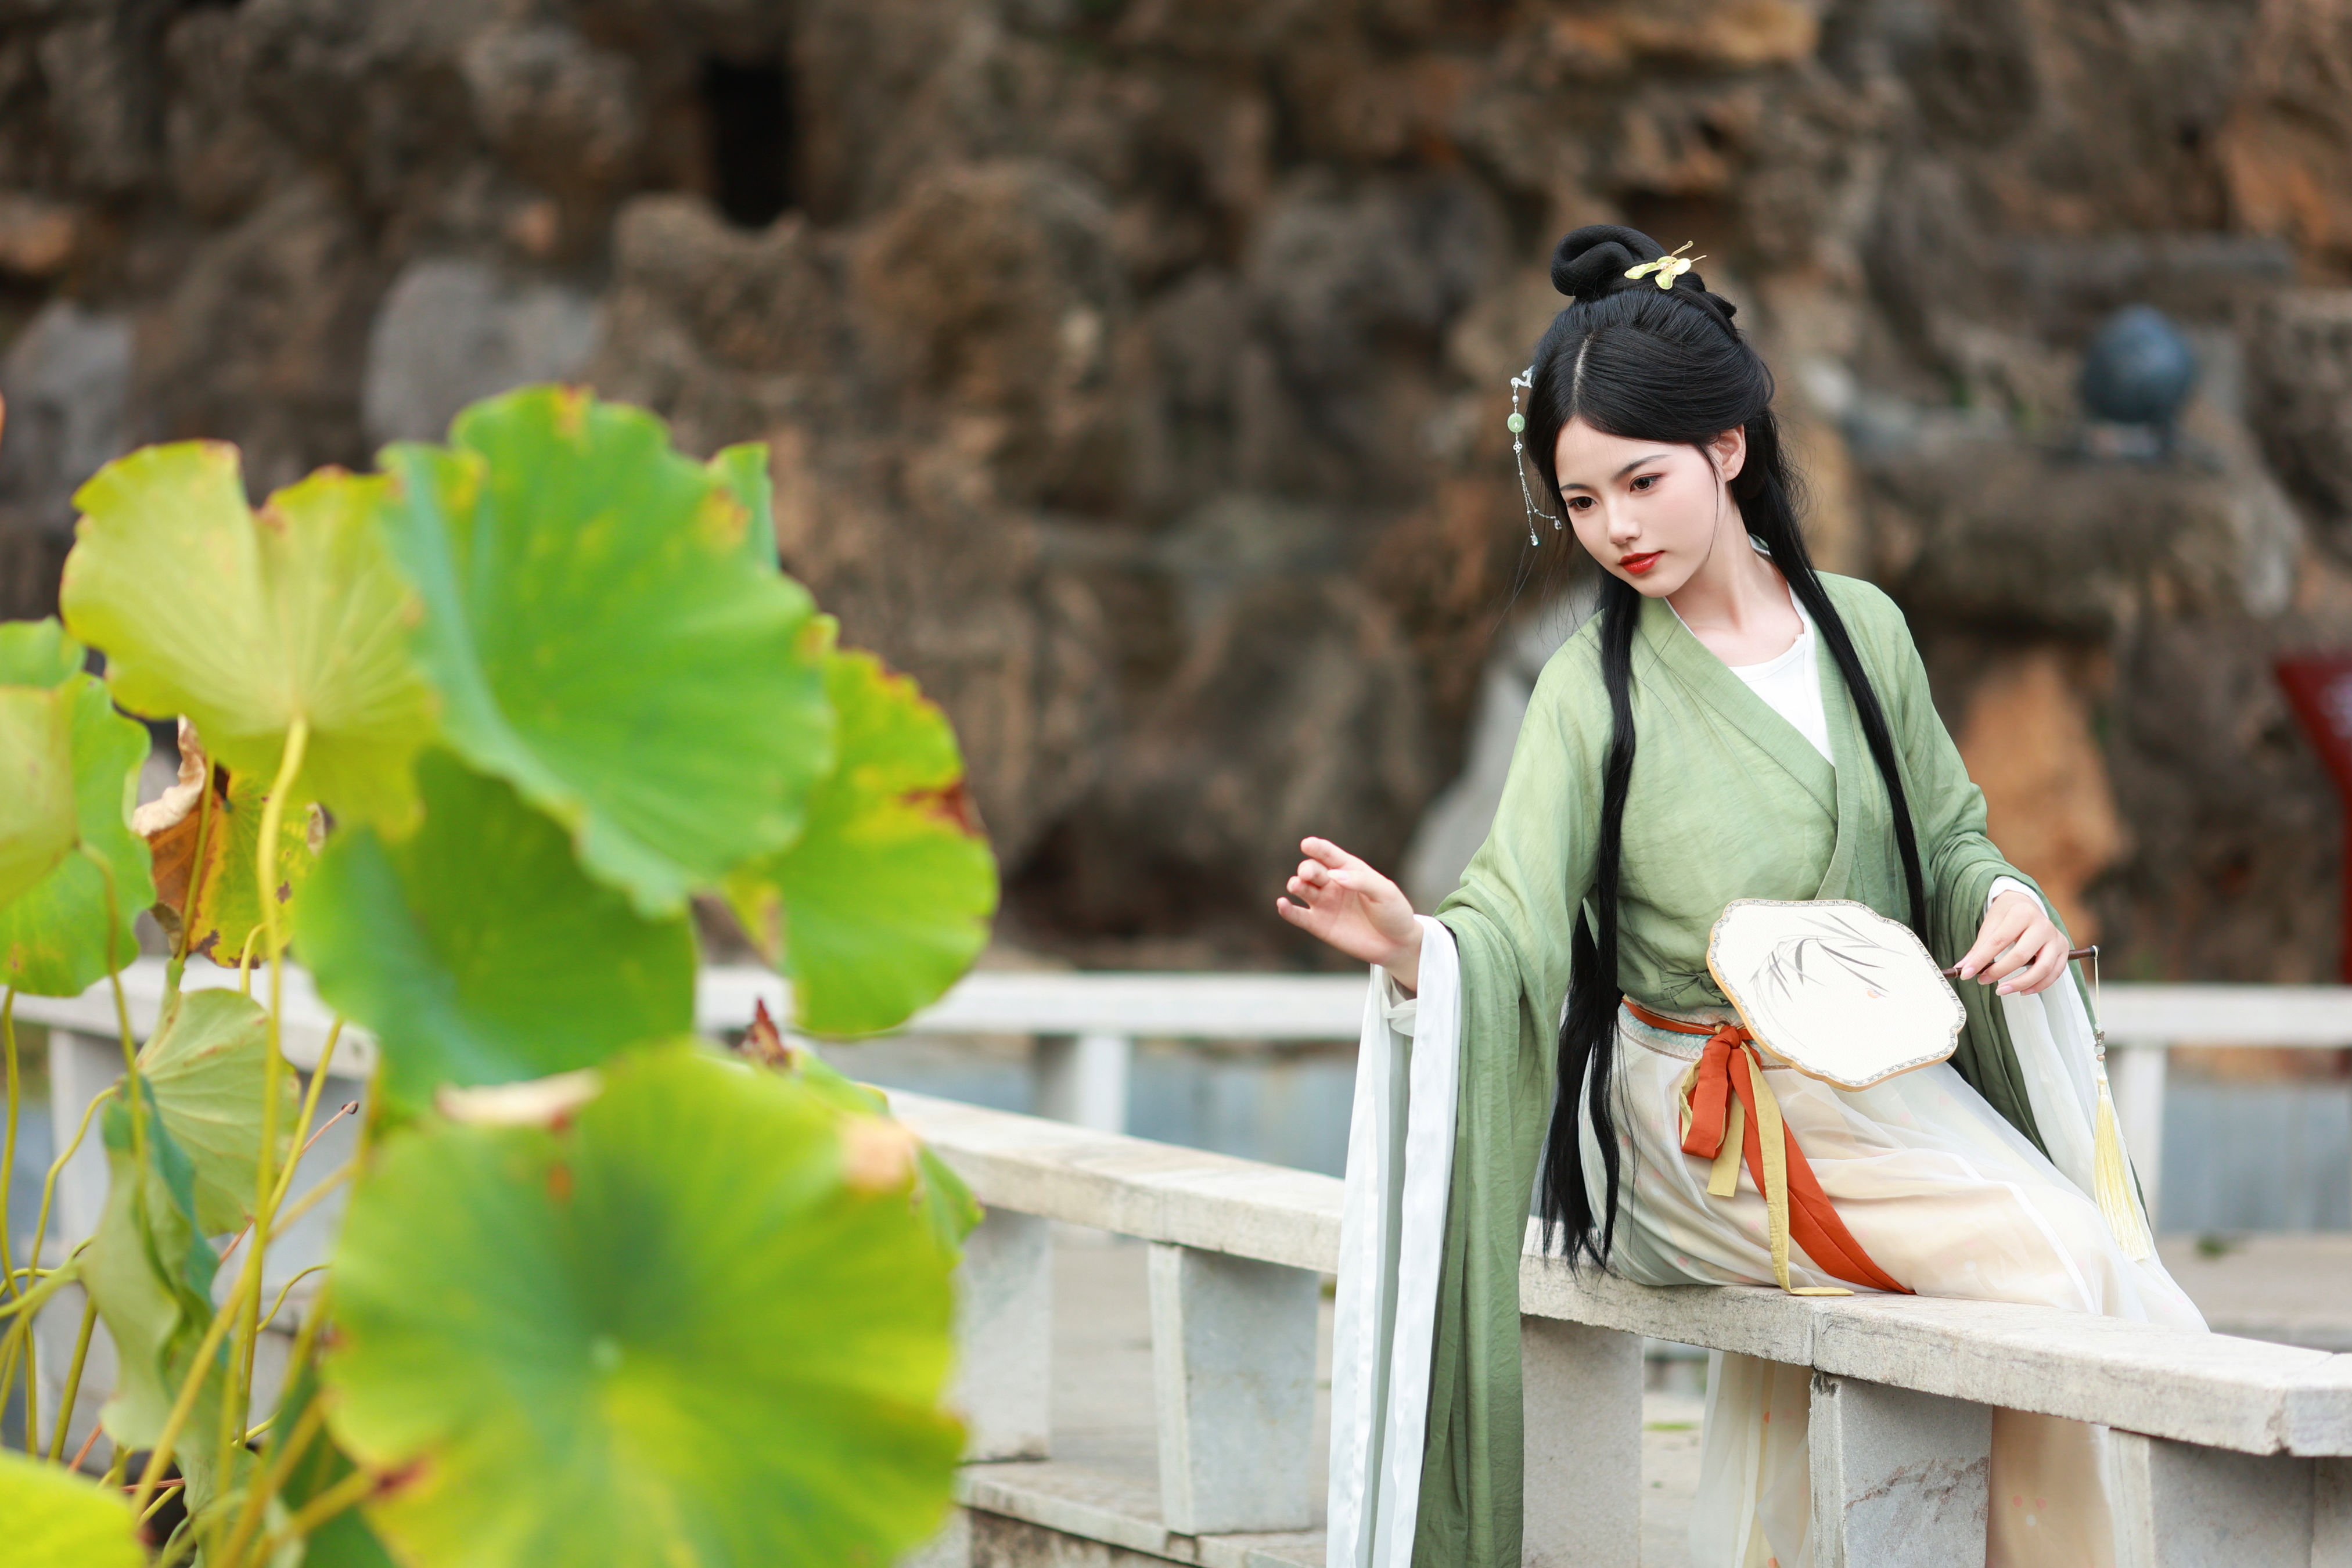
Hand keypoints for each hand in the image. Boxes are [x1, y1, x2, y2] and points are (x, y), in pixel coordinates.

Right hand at [1275, 837, 1424, 990]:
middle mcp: (1333, 884)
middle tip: (1308, 874)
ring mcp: (1324, 904)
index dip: (1317, 848)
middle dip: (1307, 869)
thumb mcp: (1385, 893)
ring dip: (1296, 884)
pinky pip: (1298, 915)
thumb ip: (1362, 881)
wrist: (1397, 944)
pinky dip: (1287, 910)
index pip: (1329, 854)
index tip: (1307, 844)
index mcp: (1350, 869)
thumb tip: (1334, 876)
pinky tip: (1282, 904)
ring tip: (1297, 885)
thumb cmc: (1393, 912)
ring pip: (1302, 888)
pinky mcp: (1319, 925)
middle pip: (1312, 870)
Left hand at [1955, 890, 2068, 995]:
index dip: (1981, 960)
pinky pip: (2055, 973)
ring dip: (2021, 983)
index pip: (1999, 941)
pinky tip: (2022, 991)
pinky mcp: (2063, 949)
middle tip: (1983, 981)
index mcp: (2022, 913)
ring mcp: (2056, 938)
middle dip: (2000, 972)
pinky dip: (2039, 985)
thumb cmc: (2007, 915)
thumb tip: (1963, 968)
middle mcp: (2043, 925)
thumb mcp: (1990, 924)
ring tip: (2001, 990)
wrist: (2026, 904)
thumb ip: (1979, 948)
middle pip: (2021, 955)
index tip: (1966, 973)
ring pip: (2043, 968)